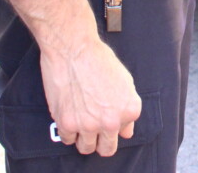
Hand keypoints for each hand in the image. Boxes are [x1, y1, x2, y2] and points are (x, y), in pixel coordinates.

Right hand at [41, 38, 141, 156]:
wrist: (73, 49)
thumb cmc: (99, 58)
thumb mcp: (125, 80)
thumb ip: (126, 109)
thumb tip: (126, 132)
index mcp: (130, 110)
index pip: (123, 133)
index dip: (114, 125)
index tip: (106, 115)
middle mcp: (111, 122)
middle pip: (107, 149)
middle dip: (101, 141)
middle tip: (94, 129)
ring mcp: (89, 125)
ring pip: (86, 148)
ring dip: (84, 138)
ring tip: (81, 121)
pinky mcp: (67, 124)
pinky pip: (68, 139)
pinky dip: (68, 131)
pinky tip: (69, 115)